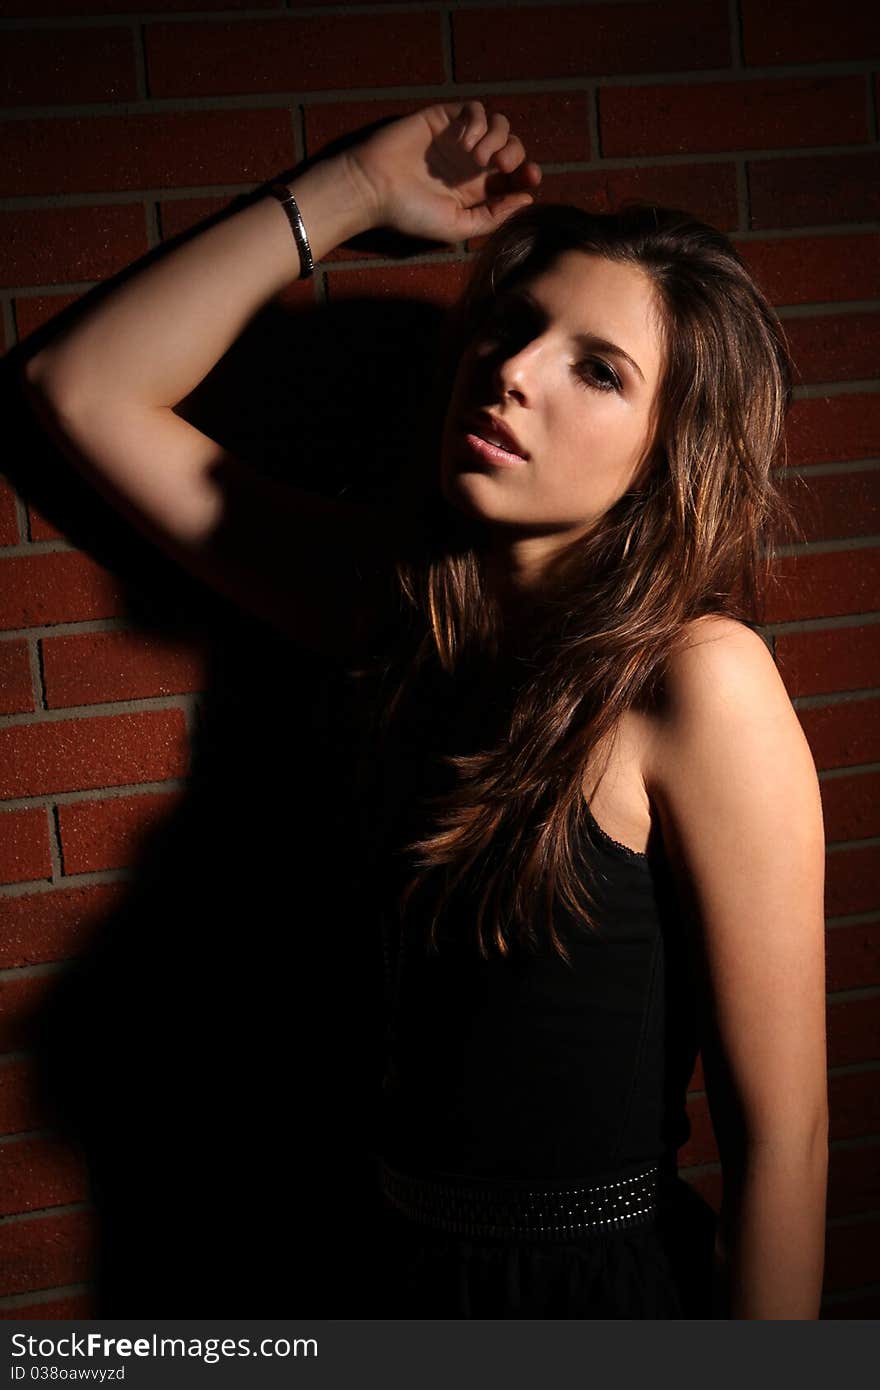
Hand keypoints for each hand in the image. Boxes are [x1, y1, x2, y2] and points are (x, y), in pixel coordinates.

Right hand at [345, 100, 542, 243]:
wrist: (375, 188)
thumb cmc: (411, 213)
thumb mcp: (457, 226)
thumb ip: (492, 216)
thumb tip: (527, 200)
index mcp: (477, 190)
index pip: (515, 176)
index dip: (528, 173)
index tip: (531, 177)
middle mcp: (472, 163)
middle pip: (513, 147)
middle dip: (516, 154)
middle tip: (500, 166)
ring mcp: (459, 138)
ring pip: (499, 125)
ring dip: (498, 138)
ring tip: (478, 156)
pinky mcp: (444, 118)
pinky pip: (476, 109)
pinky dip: (478, 122)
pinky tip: (465, 142)